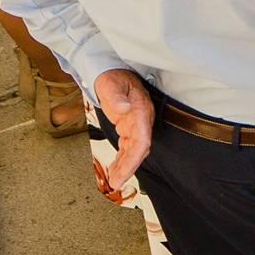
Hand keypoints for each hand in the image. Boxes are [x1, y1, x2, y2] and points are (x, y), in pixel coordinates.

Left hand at [91, 69, 154, 193]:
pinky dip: (121, 159)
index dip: (134, 159)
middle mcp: (140, 120)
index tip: (126, 172)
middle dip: (129, 168)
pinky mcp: (127, 126)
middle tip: (116, 183)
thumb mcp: (112, 85)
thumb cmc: (113, 77)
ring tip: (113, 182)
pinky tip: (114, 169)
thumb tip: (123, 109)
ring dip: (124, 166)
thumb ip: (117, 97)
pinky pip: (127, 147)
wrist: (112, 70)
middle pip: (139, 149)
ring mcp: (135, 124)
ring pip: (133, 151)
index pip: (142, 140)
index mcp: (140, 112)